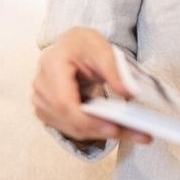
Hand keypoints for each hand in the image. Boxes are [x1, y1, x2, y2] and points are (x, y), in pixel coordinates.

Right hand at [32, 27, 150, 145]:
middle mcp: (41, 86)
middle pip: (69, 120)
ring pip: (72, 129)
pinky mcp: (48, 113)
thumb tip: (127, 92)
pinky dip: (96, 131)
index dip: (88, 119)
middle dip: (102, 130)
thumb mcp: (101, 48)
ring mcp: (41, 102)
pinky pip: (72, 129)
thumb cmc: (81, 45)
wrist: (69, 47)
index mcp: (51, 65)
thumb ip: (114, 70)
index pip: (64, 102)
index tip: (113, 127)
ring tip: (136, 133)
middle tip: (138, 134)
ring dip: (103, 134)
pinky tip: (119, 129)